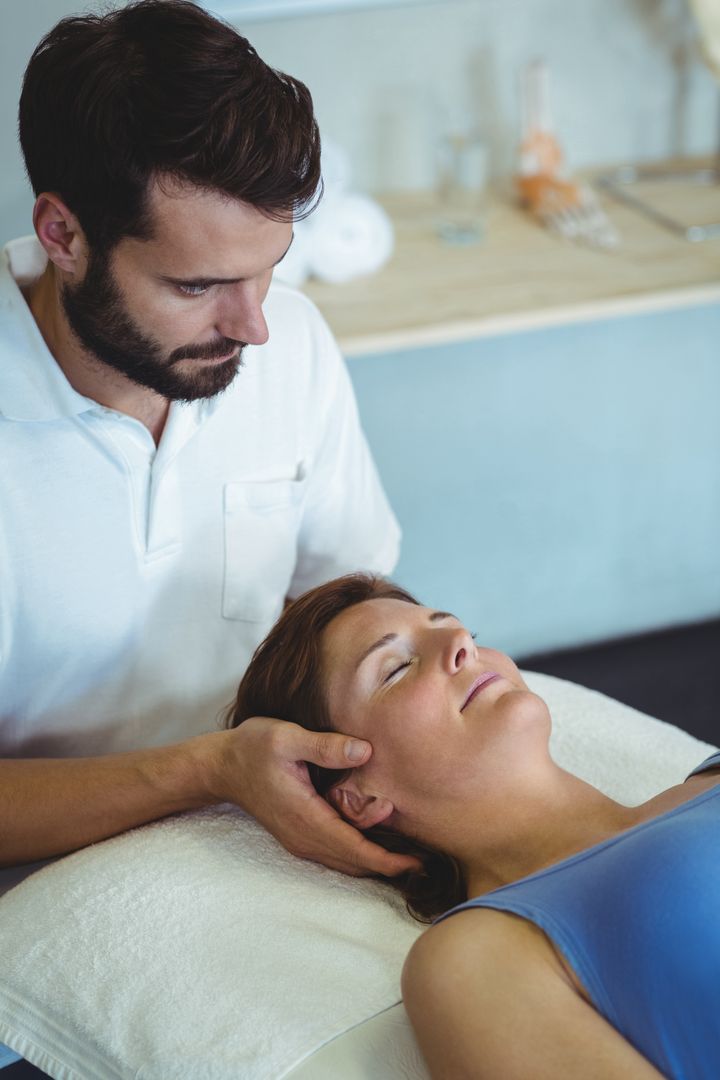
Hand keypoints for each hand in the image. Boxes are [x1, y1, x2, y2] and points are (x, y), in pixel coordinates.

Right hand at [211, 717, 420, 877]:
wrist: (221, 766)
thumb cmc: (253, 748)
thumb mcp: (287, 737)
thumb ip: (326, 747)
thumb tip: (366, 751)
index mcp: (305, 817)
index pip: (354, 850)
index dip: (387, 860)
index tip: (416, 862)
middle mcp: (304, 837)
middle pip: (354, 863)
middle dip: (389, 866)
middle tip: (426, 861)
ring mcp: (300, 839)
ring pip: (345, 862)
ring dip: (375, 862)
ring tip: (409, 856)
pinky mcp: (299, 835)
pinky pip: (335, 854)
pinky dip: (359, 854)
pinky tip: (377, 843)